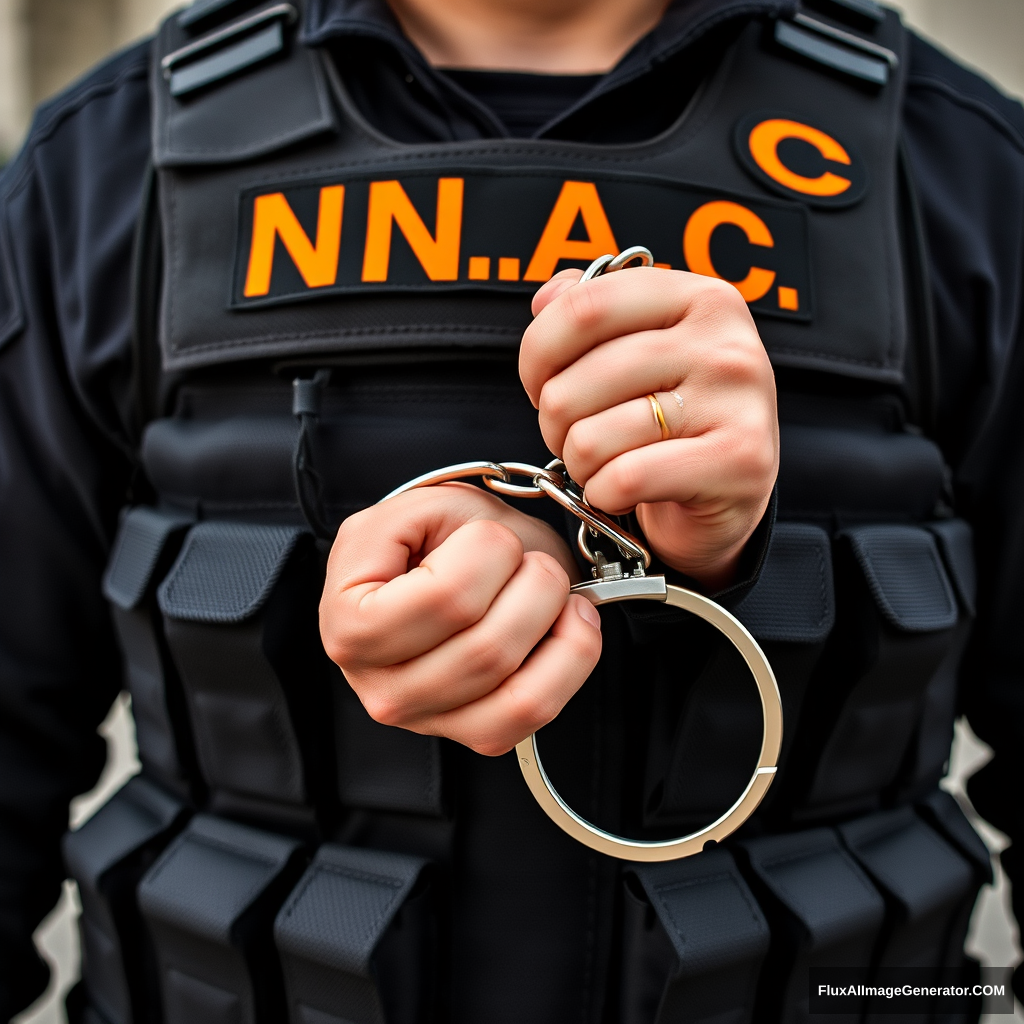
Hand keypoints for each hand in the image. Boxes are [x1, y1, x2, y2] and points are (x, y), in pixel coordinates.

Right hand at [320, 484, 602, 754]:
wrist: (457, 567)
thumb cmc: (437, 541)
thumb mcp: (423, 506)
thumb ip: (438, 517)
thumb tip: (489, 552)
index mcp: (349, 618)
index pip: (446, 599)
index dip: (491, 553)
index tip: (490, 536)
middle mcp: (377, 680)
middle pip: (487, 650)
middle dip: (536, 584)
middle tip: (532, 559)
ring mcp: (423, 716)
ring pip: (518, 689)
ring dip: (556, 620)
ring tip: (550, 588)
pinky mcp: (472, 735)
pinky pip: (537, 713)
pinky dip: (572, 661)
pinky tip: (570, 625)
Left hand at [520, 267, 778, 590]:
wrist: (734, 492)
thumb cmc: (677, 418)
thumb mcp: (643, 351)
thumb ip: (594, 313)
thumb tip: (545, 299)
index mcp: (701, 298)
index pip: (585, 307)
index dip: (537, 352)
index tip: (538, 383)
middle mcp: (726, 343)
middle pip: (578, 380)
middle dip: (552, 421)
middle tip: (569, 436)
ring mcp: (737, 403)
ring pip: (593, 437)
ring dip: (578, 463)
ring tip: (597, 465)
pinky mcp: (739, 462)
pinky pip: (625, 478)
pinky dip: (603, 493)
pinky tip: (616, 491)